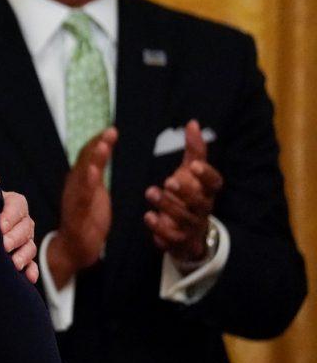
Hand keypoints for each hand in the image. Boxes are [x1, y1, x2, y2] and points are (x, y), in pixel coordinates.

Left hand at [0, 175, 37, 283]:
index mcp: (12, 204)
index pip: (18, 205)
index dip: (10, 215)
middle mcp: (22, 221)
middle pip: (26, 227)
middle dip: (15, 237)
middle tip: (3, 245)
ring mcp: (24, 240)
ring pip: (30, 246)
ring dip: (23, 255)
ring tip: (13, 264)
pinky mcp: (23, 257)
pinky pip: (31, 264)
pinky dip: (31, 271)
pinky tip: (29, 278)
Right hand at [46, 127, 116, 287]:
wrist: (73, 248)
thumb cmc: (85, 219)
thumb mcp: (93, 192)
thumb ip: (95, 174)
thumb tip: (101, 154)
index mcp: (80, 181)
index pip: (88, 157)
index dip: (98, 143)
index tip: (111, 130)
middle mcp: (75, 187)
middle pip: (85, 162)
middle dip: (97, 145)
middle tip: (110, 131)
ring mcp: (75, 201)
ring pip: (84, 177)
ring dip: (93, 160)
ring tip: (103, 146)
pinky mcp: (78, 216)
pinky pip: (82, 199)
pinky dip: (87, 185)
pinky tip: (94, 174)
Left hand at [144, 120, 223, 262]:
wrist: (188, 233)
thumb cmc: (189, 195)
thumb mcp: (190, 172)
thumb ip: (194, 150)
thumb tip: (193, 122)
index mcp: (207, 191)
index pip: (215, 183)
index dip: (207, 175)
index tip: (194, 166)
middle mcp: (203, 208)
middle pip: (200, 201)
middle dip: (185, 191)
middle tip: (168, 181)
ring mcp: (191, 226)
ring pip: (183, 218)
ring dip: (167, 205)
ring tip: (150, 192)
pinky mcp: (178, 240)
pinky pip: (171, 237)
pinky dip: (159, 228)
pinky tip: (148, 216)